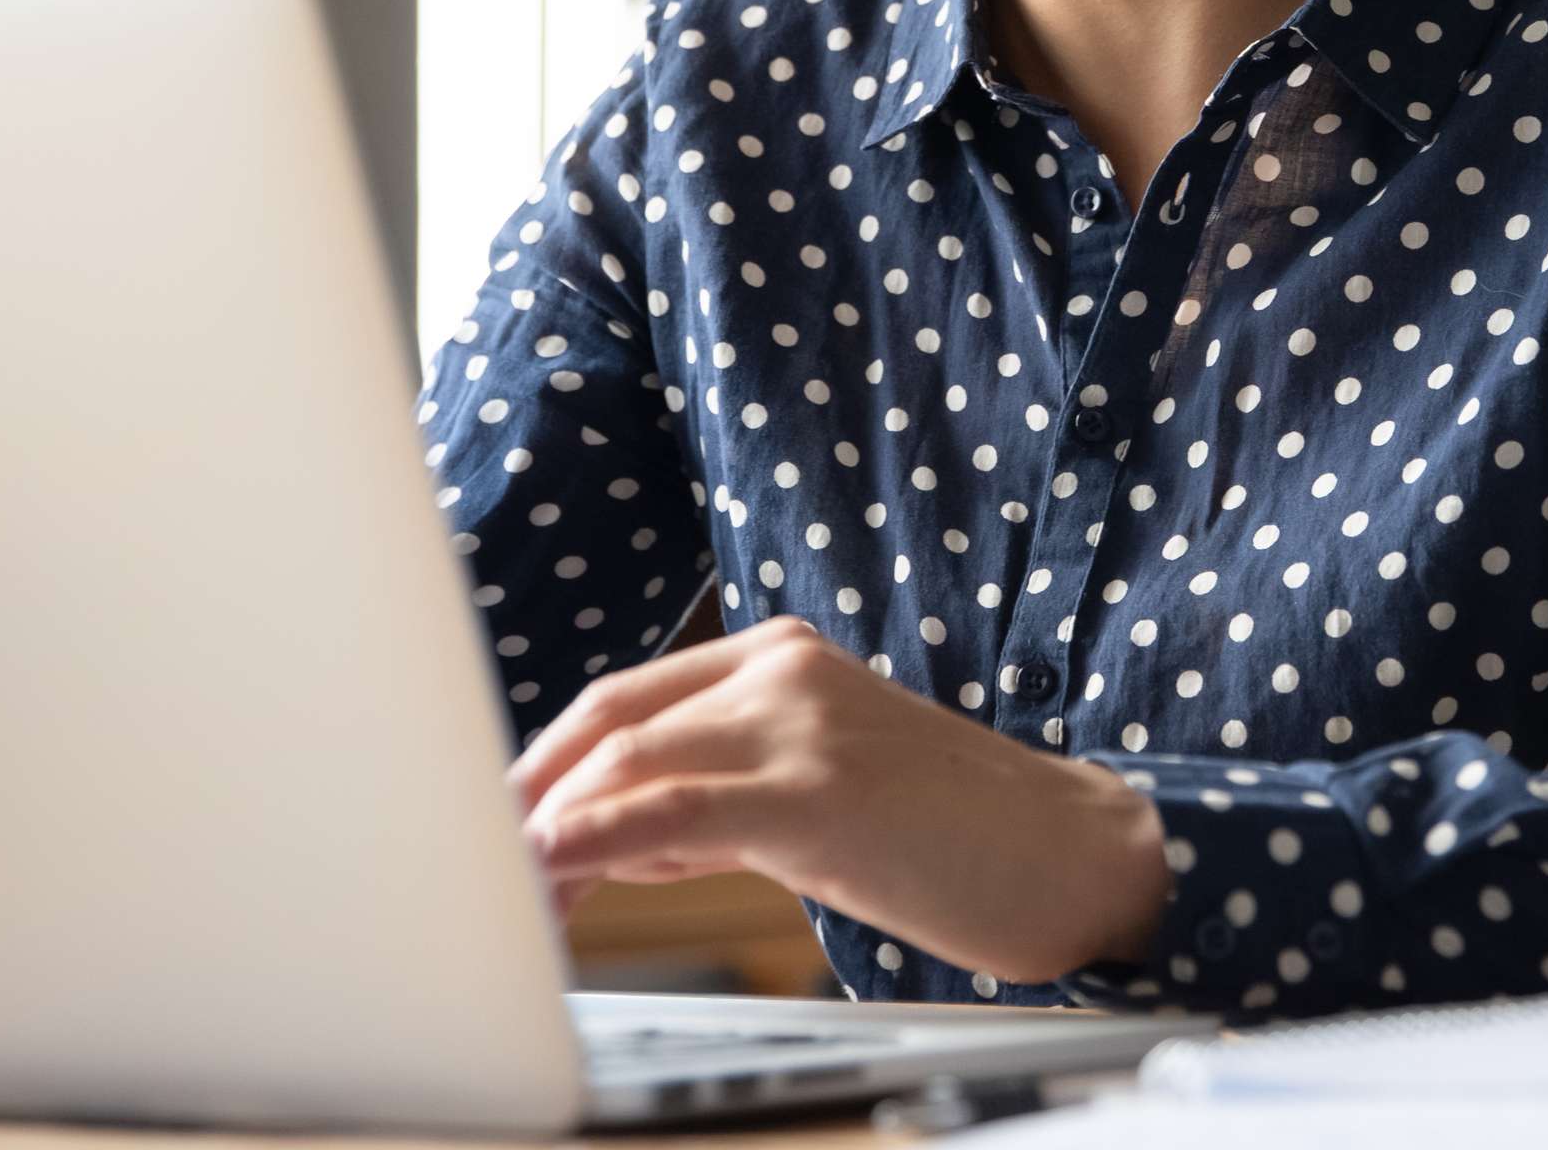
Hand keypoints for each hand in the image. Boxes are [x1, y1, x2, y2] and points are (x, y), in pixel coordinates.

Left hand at [510, 617, 1169, 985]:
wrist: (1081, 857)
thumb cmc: (957, 840)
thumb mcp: (822, 800)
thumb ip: (717, 803)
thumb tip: (606, 839)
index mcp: (780, 660)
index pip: (624, 701)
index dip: (543, 764)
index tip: (491, 826)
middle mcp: (781, 671)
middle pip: (608, 719)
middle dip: (524, 792)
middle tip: (466, 860)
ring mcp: (801, 723)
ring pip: (628, 759)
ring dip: (545, 828)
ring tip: (498, 887)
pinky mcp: (817, 792)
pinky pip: (673, 809)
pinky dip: (596, 838)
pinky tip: (554, 870)